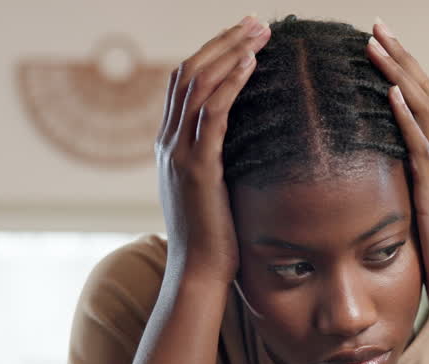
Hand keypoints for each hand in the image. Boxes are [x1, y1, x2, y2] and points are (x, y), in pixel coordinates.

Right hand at [156, 16, 271, 284]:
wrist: (197, 274)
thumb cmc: (213, 239)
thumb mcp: (212, 193)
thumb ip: (217, 164)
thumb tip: (245, 147)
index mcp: (170, 145)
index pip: (185, 82)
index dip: (212, 53)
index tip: (243, 36)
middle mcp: (168, 142)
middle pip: (190, 72)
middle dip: (224, 41)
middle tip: (257, 22)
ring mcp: (179, 154)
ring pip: (199, 85)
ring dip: (231, 52)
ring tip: (260, 32)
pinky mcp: (198, 168)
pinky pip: (212, 113)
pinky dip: (231, 83)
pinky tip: (251, 64)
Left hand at [366, 21, 428, 315]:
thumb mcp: (417, 223)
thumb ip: (405, 199)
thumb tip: (382, 188)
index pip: (422, 107)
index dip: (402, 74)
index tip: (379, 46)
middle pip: (425, 96)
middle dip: (400, 59)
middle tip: (375, 26)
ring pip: (424, 112)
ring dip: (398, 75)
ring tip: (375, 44)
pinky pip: (420, 149)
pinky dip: (404, 118)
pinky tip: (387, 94)